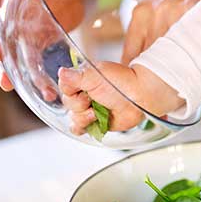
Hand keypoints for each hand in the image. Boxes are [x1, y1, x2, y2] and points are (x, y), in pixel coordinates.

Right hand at [58, 63, 181, 133]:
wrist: (140, 98)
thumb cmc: (123, 83)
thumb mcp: (96, 75)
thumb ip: (76, 76)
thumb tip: (61, 72)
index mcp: (83, 79)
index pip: (64, 86)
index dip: (71, 91)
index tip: (82, 90)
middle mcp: (85, 93)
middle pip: (68, 104)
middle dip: (79, 105)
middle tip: (93, 100)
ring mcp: (90, 108)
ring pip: (72, 118)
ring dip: (84, 117)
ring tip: (97, 112)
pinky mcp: (95, 122)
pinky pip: (79, 129)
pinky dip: (83, 127)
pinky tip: (93, 121)